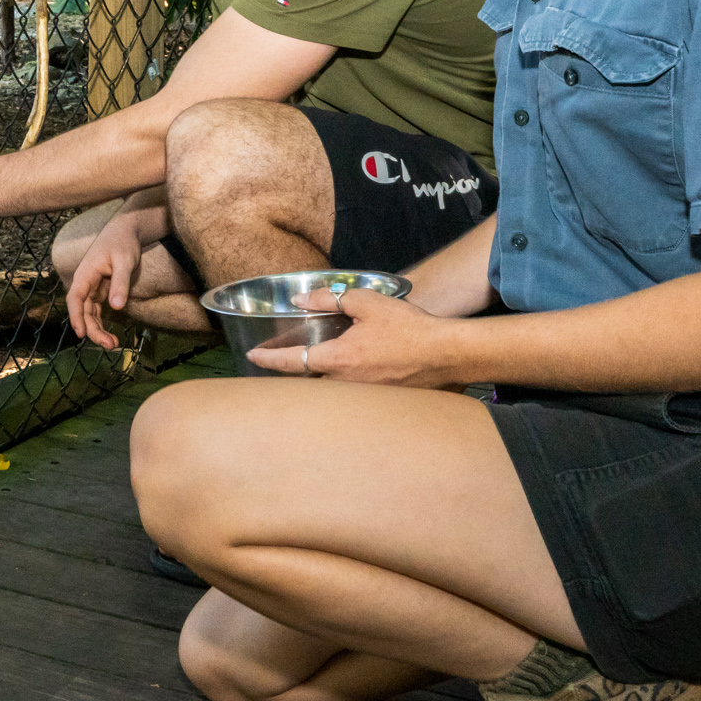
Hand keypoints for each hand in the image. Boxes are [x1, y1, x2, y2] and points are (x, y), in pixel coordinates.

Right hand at [66, 215, 143, 349]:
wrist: (124, 231)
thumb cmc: (123, 243)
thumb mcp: (124, 261)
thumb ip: (120, 284)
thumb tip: (117, 307)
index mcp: (85, 274)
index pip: (75, 298)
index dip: (76, 316)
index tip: (81, 333)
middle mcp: (85, 282)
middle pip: (82, 310)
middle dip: (92, 329)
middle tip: (110, 345)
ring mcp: (91, 287)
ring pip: (88, 313)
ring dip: (97, 329)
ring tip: (113, 344)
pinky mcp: (99, 290)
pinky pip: (95, 310)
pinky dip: (101, 323)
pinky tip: (110, 335)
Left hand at [244, 287, 467, 388]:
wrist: (448, 353)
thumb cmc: (409, 327)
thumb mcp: (366, 302)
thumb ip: (329, 299)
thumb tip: (301, 299)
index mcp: (338, 360)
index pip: (292, 363)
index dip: (268, 359)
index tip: (251, 356)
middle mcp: (346, 384)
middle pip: (308, 384)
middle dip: (291, 376)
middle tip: (280, 363)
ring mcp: (365, 397)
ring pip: (330, 393)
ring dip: (316, 383)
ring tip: (310, 369)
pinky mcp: (382, 402)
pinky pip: (352, 397)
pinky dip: (341, 388)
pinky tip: (349, 377)